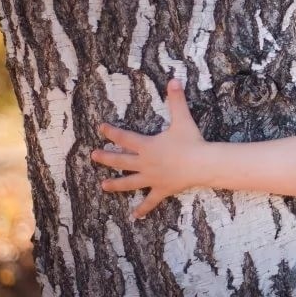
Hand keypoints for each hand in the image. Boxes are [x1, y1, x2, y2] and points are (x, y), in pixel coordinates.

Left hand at [92, 78, 204, 218]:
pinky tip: (134, 217)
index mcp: (147, 145)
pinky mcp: (161, 190)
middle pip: (121, 160)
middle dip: (106, 158)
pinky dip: (142, 209)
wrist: (201, 164)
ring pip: (129, 182)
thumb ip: (176, 99)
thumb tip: (173, 79)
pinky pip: (150, 202)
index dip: (111, 132)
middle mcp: (145, 163)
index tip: (100, 128)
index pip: (124, 137)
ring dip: (115, 184)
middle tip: (94, 156)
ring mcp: (151, 178)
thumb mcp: (182, 118)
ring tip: (103, 186)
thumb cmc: (191, 141)